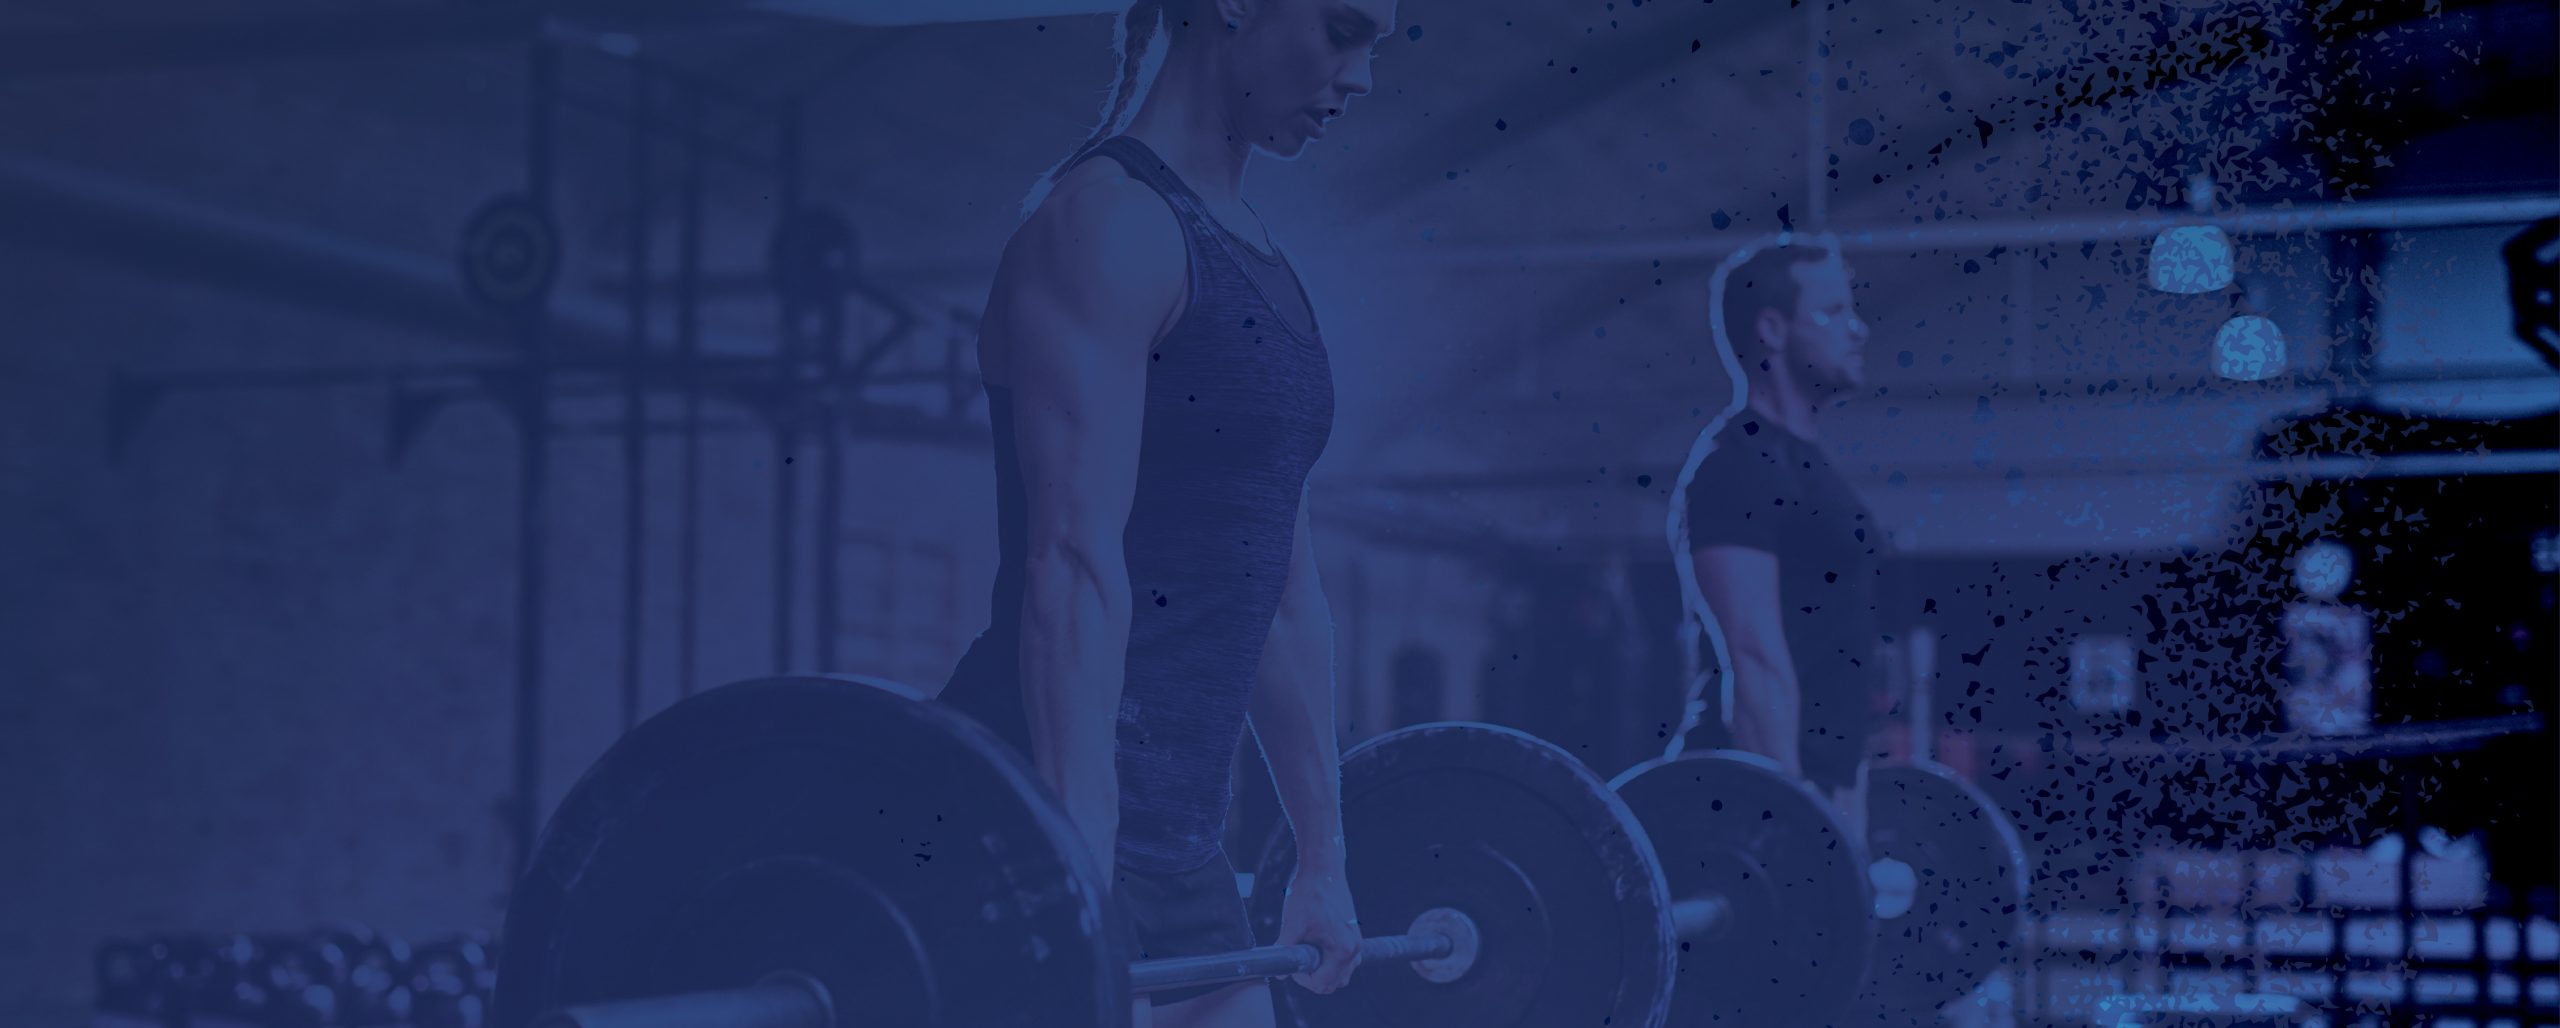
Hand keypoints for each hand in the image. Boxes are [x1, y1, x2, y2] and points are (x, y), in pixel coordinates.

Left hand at [1277, 864, 1362, 993]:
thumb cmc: (1308, 894)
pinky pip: (1344, 960)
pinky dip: (1330, 959)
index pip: (1322, 984)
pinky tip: (1315, 943)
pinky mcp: (1354, 935)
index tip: (1292, 965)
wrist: (1322, 869)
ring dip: (1323, 969)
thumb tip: (1278, 973)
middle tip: (1298, 959)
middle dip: (1313, 977)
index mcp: (1342, 950)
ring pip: (1340, 973)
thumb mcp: (1292, 925)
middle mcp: (1355, 949)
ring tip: (1306, 949)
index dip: (1302, 980)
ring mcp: (1357, 942)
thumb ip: (1285, 952)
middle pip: (1333, 983)